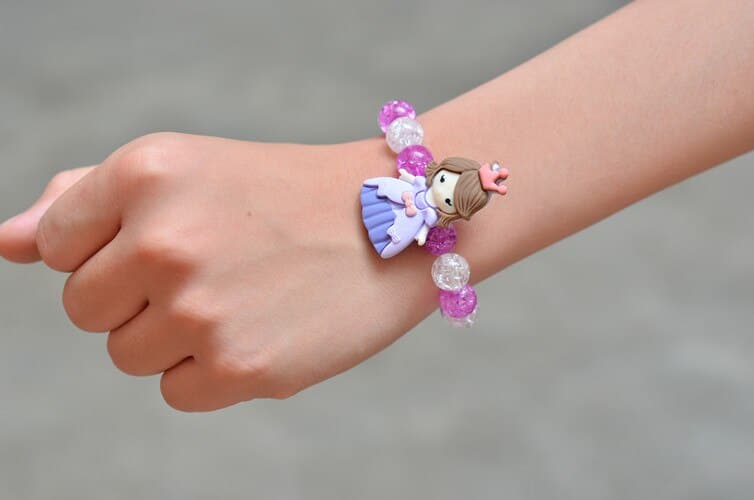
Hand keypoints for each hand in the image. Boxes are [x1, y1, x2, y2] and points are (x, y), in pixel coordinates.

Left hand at [0, 133, 435, 410]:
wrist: (395, 220)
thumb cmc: (283, 195)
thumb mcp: (187, 169)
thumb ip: (83, 202)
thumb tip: (4, 243)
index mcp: (146, 172)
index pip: (57, 243)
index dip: (110, 249)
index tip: (170, 240)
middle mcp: (164, 240)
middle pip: (83, 309)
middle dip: (135, 296)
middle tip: (213, 270)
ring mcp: (201, 310)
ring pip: (127, 354)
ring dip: (174, 337)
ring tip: (243, 298)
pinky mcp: (240, 370)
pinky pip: (176, 391)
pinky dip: (212, 373)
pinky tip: (261, 331)